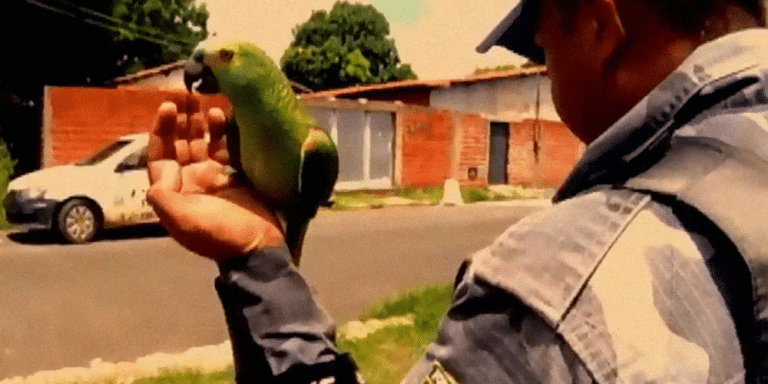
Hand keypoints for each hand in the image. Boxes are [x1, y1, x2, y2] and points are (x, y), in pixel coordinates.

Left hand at [146, 98, 284, 261]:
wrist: (258, 246)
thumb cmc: (220, 234)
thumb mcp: (185, 221)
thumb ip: (164, 196)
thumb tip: (158, 173)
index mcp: (174, 192)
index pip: (161, 153)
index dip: (162, 129)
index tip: (169, 107)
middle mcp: (190, 180)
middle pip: (179, 143)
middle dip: (180, 119)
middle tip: (185, 93)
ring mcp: (212, 177)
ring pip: (201, 142)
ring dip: (199, 121)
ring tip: (202, 99)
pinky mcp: (234, 174)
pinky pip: (224, 146)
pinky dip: (222, 131)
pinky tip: (222, 114)